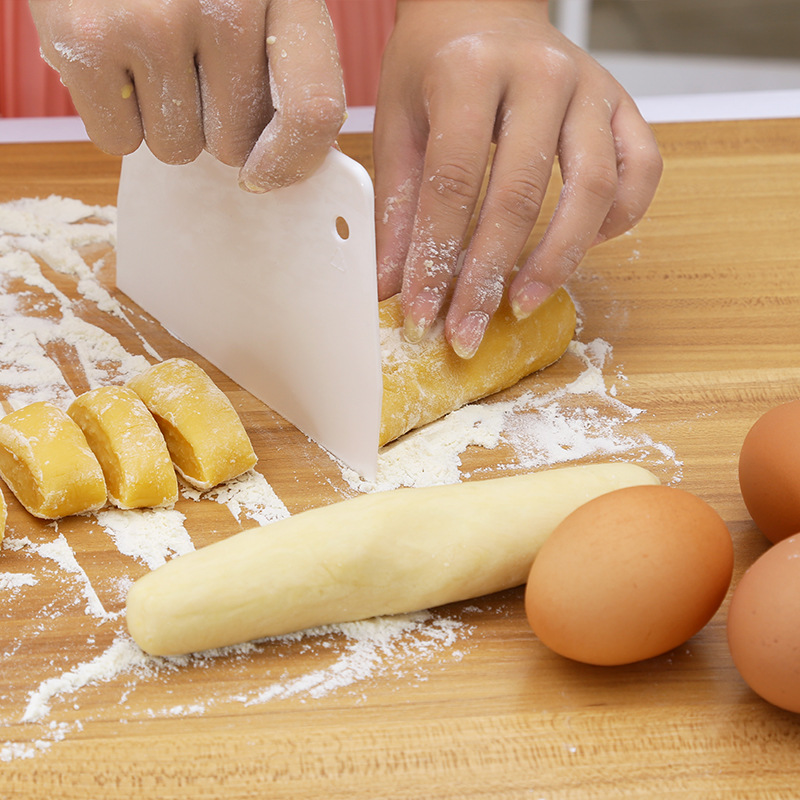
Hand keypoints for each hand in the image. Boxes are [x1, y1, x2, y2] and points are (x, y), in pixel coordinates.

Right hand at [28, 0, 345, 190]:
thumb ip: (284, 59)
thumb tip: (282, 163)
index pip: (313, 110)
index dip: (293, 160)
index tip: (264, 173)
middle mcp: (225, 4)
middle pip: (235, 143)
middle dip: (212, 124)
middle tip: (188, 70)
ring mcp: (152, 21)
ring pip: (177, 148)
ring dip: (163, 121)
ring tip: (148, 55)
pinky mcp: (85, 39)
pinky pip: (119, 141)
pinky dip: (116, 118)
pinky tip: (114, 62)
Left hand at [373, 0, 661, 357]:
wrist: (483, 7)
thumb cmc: (436, 64)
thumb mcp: (399, 124)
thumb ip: (397, 207)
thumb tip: (392, 287)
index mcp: (470, 70)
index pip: (452, 184)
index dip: (436, 259)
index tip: (422, 314)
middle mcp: (539, 74)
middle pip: (519, 196)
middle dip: (490, 277)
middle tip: (468, 331)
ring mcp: (591, 87)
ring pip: (593, 190)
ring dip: (558, 261)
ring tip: (521, 304)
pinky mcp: (624, 104)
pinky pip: (641, 172)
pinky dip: (618, 220)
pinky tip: (582, 248)